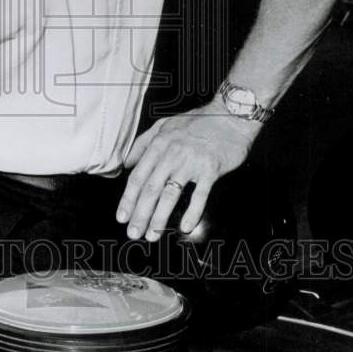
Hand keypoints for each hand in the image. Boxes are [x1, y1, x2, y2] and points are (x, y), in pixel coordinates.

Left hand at [116, 99, 258, 240]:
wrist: (231, 116)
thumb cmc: (199, 121)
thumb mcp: (165, 125)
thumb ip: (143, 143)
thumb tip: (127, 163)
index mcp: (159, 145)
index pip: (138, 177)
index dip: (128, 199)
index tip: (121, 216)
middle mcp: (171, 154)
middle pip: (150, 189)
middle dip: (139, 214)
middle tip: (133, 233)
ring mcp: (191, 162)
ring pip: (170, 194)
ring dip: (159, 218)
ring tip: (152, 235)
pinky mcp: (210, 169)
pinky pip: (199, 195)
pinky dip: (192, 212)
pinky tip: (185, 227)